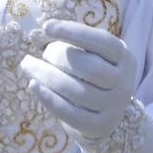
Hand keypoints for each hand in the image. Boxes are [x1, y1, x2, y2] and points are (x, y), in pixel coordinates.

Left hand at [20, 19, 137, 140]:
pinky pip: (72, 114)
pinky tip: (33, 85)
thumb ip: (66, 44)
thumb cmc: (90, 77)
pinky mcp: (100, 126)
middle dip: (59, 57)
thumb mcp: (87, 55)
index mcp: (124, 57)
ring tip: (28, 65)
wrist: (105, 116)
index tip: (46, 26)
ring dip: (47, 76)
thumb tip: (37, 35)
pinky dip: (49, 99)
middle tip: (41, 54)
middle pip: (91, 68)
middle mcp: (124, 82)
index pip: (103, 41)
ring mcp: (114, 107)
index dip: (73, 32)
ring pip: (78, 92)